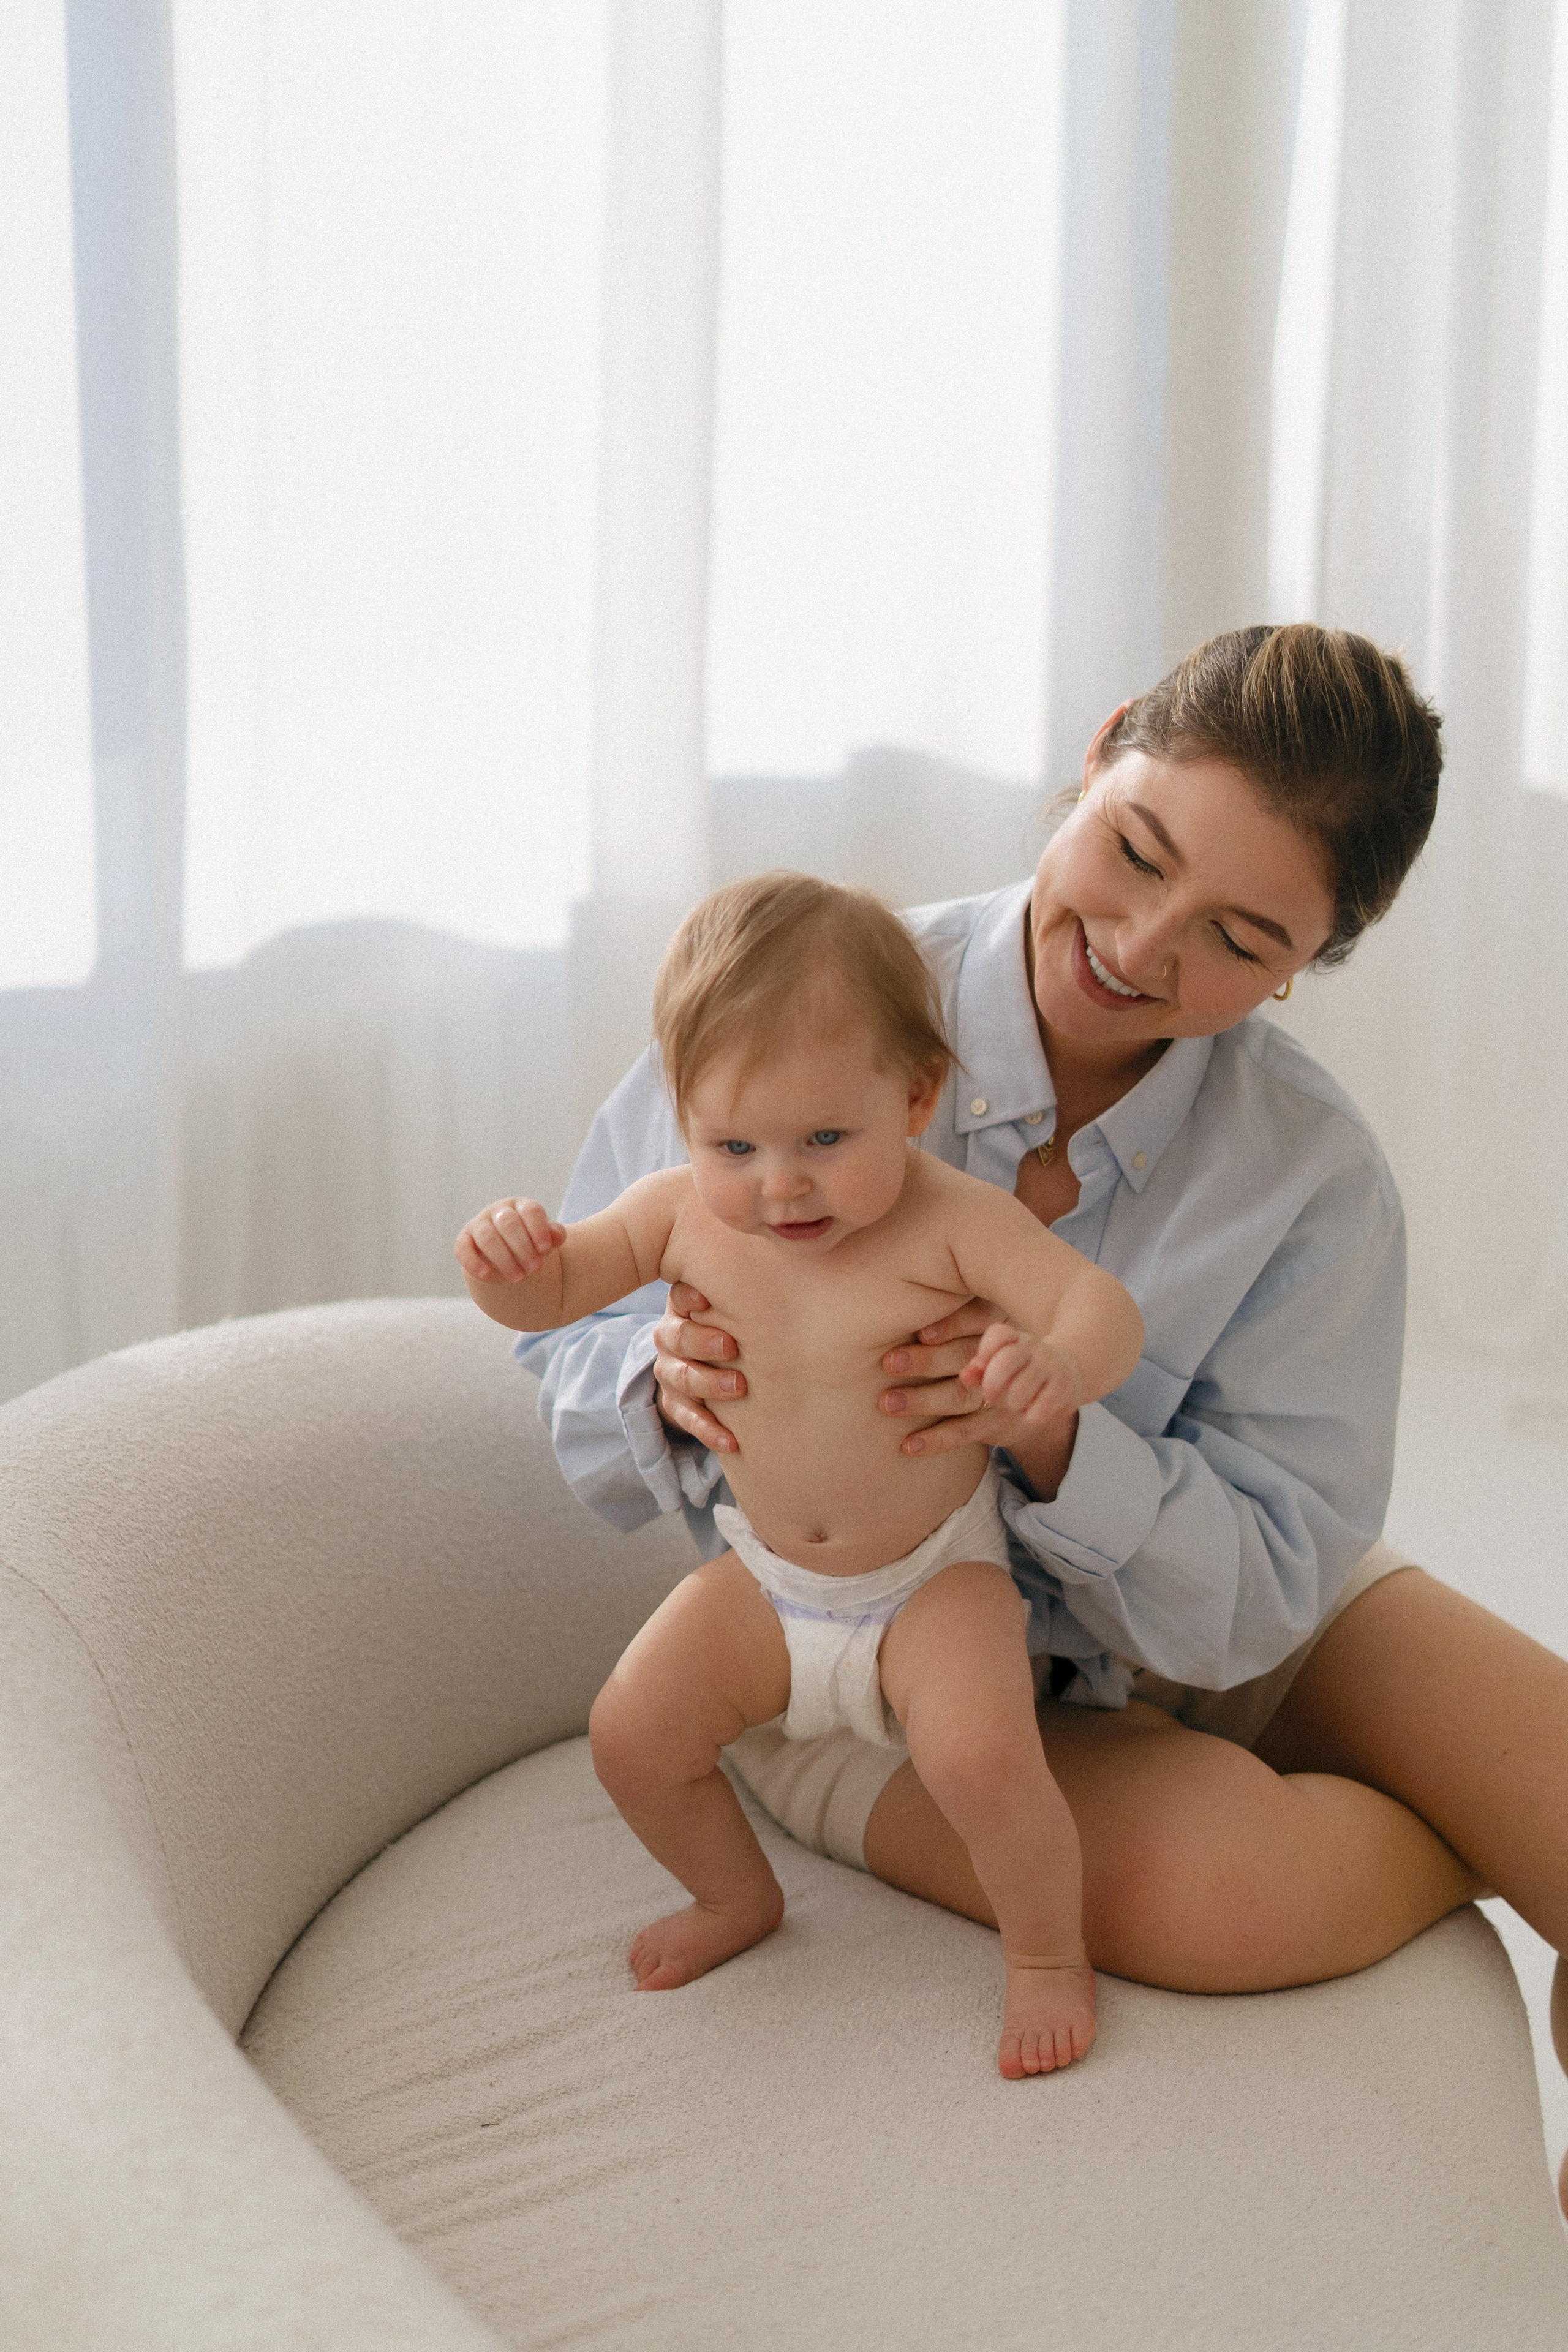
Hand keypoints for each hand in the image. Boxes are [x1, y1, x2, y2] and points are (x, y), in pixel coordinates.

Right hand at [455, 1197, 564, 1282]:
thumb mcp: (545, 1239)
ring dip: (504, 1259)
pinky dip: (473, 1263)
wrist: (508, 1254)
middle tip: (535, 1268)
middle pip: (508, 1223)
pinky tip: (487, 1275)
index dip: (538, 1229)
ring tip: (519, 1278)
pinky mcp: (464, 1241)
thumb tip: (557, 1235)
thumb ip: (554, 1235)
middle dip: (523, 1247)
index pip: (530, 1210)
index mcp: (521, 1206)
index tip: (546, 1250)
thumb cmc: (531, 1242)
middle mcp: (498, 1211)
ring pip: (487, 1237)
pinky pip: (463, 1249)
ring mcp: (479, 1224)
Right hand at [654, 1281, 745, 1455]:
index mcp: (686, 1305)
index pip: (679, 1297)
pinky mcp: (675, 1402)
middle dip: (701, 1342)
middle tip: (732, 1346)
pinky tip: (731, 1440)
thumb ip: (756, 1291)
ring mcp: (671, 1370)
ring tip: (739, 1387)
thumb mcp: (741, 1303)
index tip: (705, 1299)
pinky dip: (707, 1429)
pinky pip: (684, 1416)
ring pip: (678, 1377)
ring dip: (708, 1384)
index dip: (688, 1297)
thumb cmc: (740, 1323)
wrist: (721, 1363)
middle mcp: (672, 1336)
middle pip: (675, 1337)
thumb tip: (803, 1267)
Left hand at [879, 1300, 1078, 1497]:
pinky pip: (968, 1433)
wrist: (1056, 1388)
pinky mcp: (1001, 1426)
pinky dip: (937, 1439)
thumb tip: (923, 1330)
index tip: (919, 1331)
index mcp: (1006, 1331)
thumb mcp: (1000, 1332)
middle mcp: (1009, 1361)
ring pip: (962, 1398)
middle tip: (887, 1362)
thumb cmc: (1011, 1354)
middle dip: (926, 1361)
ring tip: (886, 1404)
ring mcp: (1010, 1395)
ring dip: (924, 1401)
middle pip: (964, 1358)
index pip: (979, 1321)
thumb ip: (966, 1323)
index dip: (950, 1325)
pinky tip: (908, 1445)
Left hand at [959, 1325, 1084, 1424]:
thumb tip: (965, 1376)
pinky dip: (1030, 1416)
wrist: (1067, 1374)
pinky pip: (1039, 1409)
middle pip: (1006, 1361)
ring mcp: (1053, 1366)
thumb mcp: (998, 1367)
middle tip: (990, 1396)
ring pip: (1020, 1390)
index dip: (985, 1351)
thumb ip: (978, 1371)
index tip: (980, 1367)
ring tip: (1016, 1404)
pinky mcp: (1066, 1388)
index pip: (998, 1334)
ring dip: (1013, 1403)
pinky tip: (1032, 1413)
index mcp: (1015, 1338)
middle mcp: (1035, 1347)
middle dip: (992, 1384)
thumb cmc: (1021, 1372)